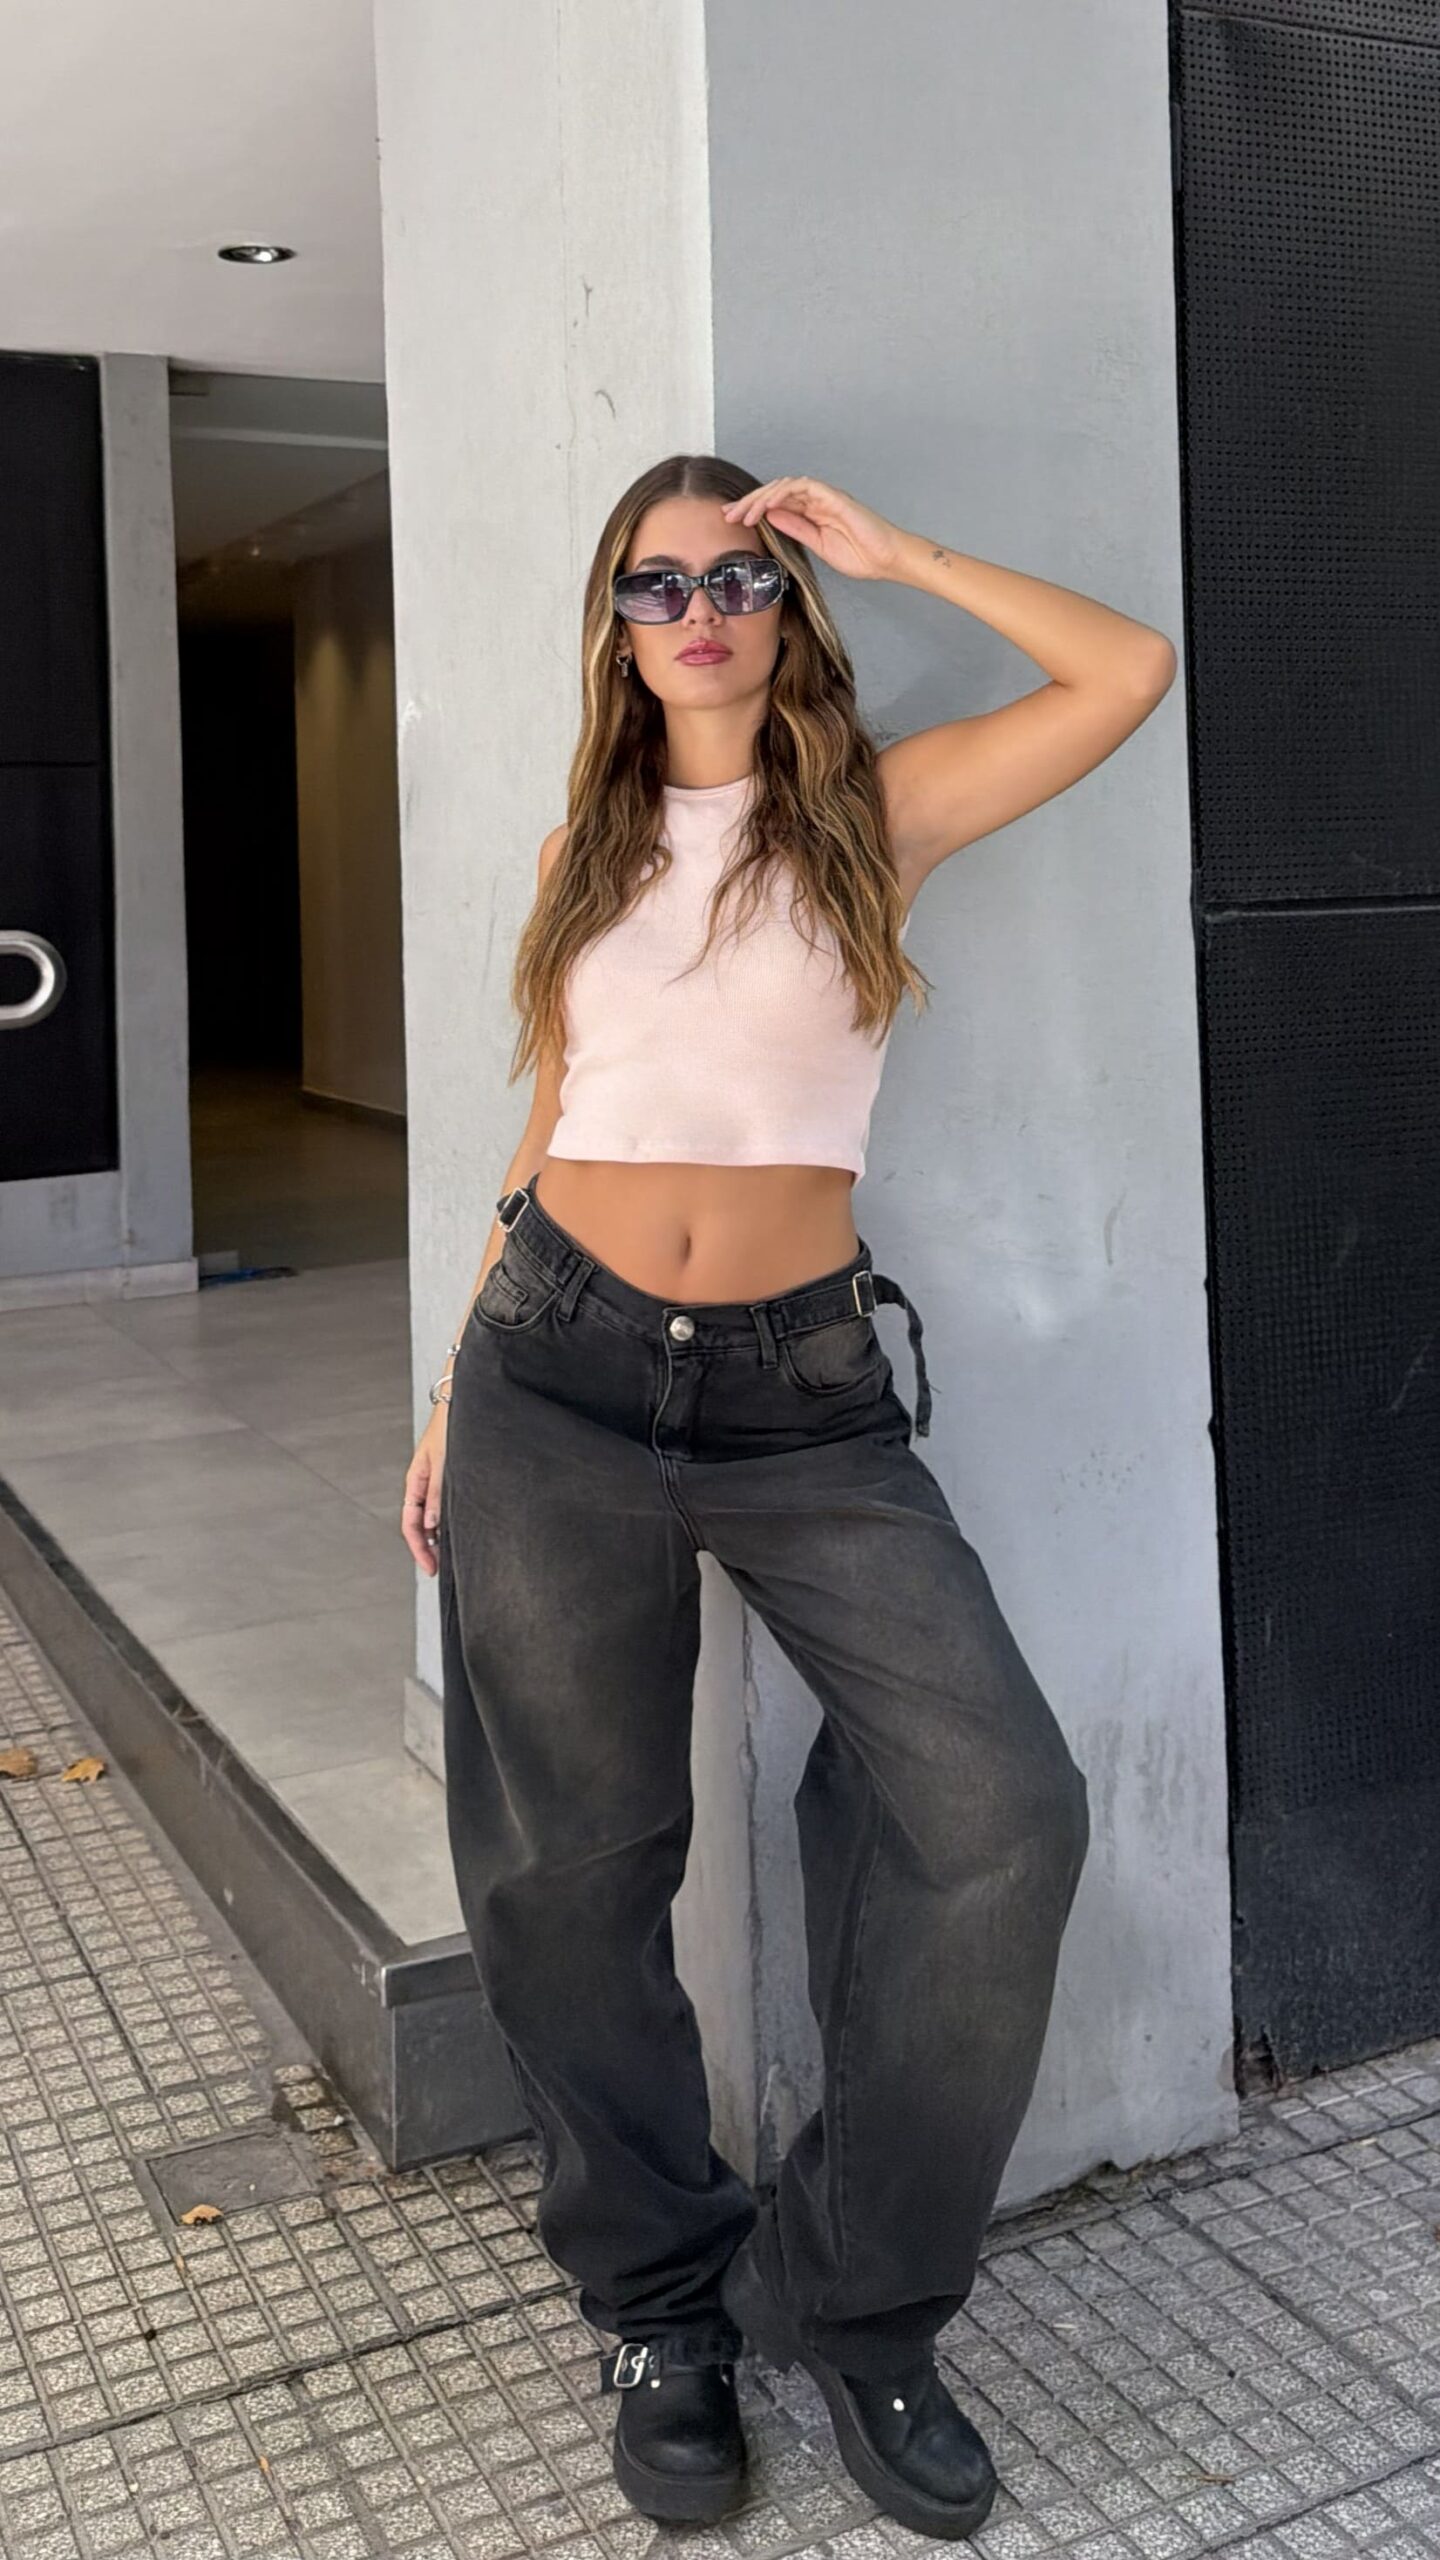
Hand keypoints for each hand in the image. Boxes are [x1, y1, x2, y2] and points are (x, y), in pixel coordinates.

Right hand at [402, 1412, 446, 1577]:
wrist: (463, 1401)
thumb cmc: (451, 1425)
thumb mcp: (443, 1461)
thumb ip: (438, 1492)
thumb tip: (431, 1525)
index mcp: (416, 1481)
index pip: (411, 1524)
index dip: (419, 1549)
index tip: (430, 1568)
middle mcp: (425, 1484)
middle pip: (420, 1525)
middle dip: (428, 1549)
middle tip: (440, 1570)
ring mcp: (438, 1481)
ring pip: (434, 1517)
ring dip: (440, 1536)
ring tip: (452, 1556)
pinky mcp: (452, 1477)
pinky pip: (446, 1505)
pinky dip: (450, 1521)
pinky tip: (461, 1531)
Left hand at [721, 476, 904, 581]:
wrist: (886, 559)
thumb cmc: (860, 555)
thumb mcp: (817, 545)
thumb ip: (795, 528)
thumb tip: (770, 517)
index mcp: (811, 513)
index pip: (775, 505)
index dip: (752, 510)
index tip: (731, 521)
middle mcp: (815, 500)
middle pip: (775, 492)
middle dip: (749, 502)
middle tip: (728, 515)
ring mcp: (824, 496)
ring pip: (784, 486)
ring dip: (761, 497)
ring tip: (744, 513)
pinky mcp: (832, 496)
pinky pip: (802, 487)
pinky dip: (782, 493)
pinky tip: (767, 505)